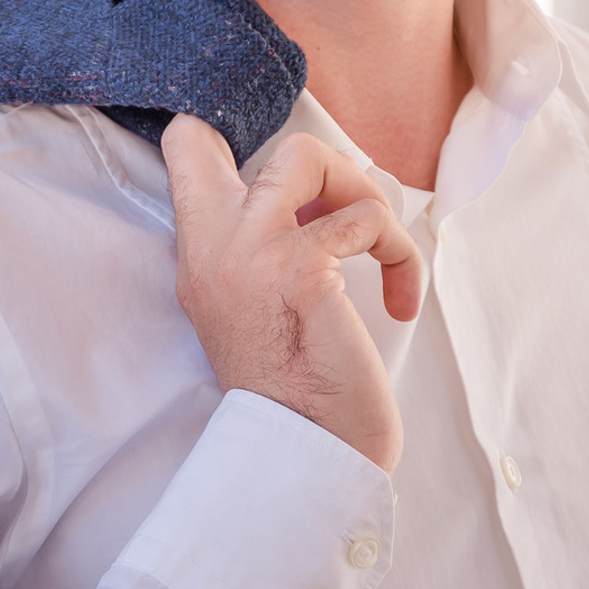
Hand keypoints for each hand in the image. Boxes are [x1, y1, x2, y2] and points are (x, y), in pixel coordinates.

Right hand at [162, 115, 421, 471]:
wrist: (306, 457)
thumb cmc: (300, 391)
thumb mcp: (261, 307)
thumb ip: (268, 247)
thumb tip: (329, 191)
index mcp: (198, 255)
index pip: (187, 148)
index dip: (239, 131)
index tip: (300, 184)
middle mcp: (210, 247)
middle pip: (261, 139)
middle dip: (325, 167)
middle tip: (352, 224)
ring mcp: (248, 253)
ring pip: (309, 157)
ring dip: (367, 200)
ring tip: (382, 257)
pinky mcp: (298, 269)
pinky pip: (368, 221)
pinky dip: (401, 255)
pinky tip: (401, 302)